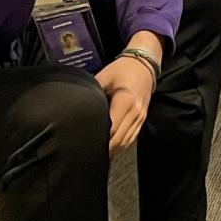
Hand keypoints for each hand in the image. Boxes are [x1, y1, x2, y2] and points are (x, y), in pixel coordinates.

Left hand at [94, 37, 159, 151]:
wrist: (145, 64)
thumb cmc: (122, 69)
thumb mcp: (104, 76)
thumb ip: (92, 91)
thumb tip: (75, 104)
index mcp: (125, 101)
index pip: (111, 129)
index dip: (99, 139)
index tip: (85, 145)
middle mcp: (135, 112)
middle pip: (119, 140)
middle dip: (105, 150)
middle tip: (88, 155)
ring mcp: (140, 117)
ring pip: (126, 142)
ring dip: (113, 150)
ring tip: (98, 156)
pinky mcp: (142, 119)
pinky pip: (132, 138)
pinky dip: (121, 145)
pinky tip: (111, 149)